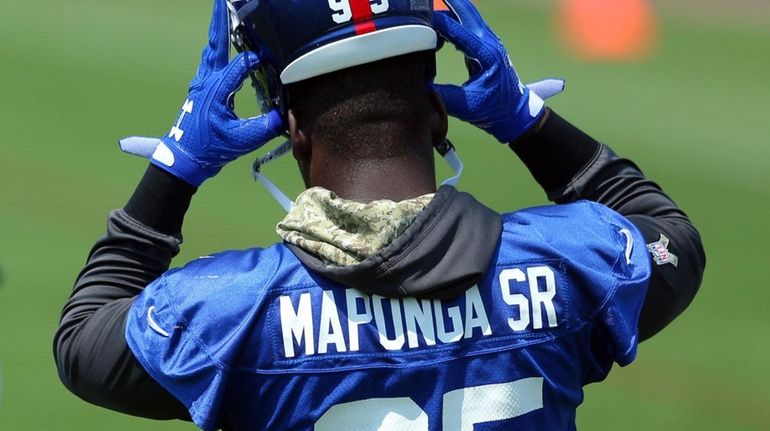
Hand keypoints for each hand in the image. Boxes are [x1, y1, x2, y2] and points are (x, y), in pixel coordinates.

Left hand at [123, 0, 284, 186]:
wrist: (183, 158)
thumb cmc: (210, 148)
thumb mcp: (241, 139)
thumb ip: (266, 126)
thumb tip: (287, 115)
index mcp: (216, 87)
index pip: (242, 63)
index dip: (259, 58)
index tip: (275, 57)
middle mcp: (207, 79)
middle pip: (216, 42)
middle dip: (221, 19)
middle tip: (224, 0)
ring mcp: (202, 82)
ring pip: (212, 48)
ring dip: (218, 30)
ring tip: (224, 12)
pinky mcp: (202, 89)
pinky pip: (211, 60)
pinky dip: (218, 46)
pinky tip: (223, 44)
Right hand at [432, 0, 561, 142]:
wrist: (515, 113)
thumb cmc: (494, 110)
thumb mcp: (467, 106)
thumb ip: (444, 95)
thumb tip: (420, 85)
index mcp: (487, 55)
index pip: (458, 31)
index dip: (438, 23)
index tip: (419, 18)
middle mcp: (490, 43)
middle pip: (467, 11)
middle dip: (449, 2)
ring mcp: (489, 41)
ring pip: (469, 14)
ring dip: (451, 7)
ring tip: (429, 4)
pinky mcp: (485, 45)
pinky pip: (468, 23)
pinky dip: (453, 17)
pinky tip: (439, 19)